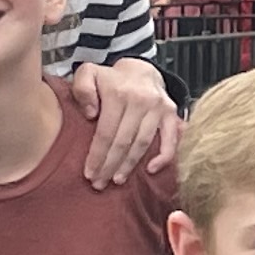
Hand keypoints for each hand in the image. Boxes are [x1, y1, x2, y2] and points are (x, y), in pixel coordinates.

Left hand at [66, 60, 182, 183]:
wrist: (140, 70)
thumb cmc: (111, 79)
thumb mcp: (88, 74)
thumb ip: (82, 89)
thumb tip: (90, 113)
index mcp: (118, 93)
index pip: (106, 132)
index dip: (97, 156)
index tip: (89, 173)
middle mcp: (140, 101)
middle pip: (123, 142)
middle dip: (110, 166)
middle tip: (99, 183)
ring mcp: (158, 108)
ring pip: (142, 144)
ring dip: (129, 166)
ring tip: (117, 180)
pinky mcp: (171, 114)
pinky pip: (171, 140)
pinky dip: (163, 157)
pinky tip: (151, 170)